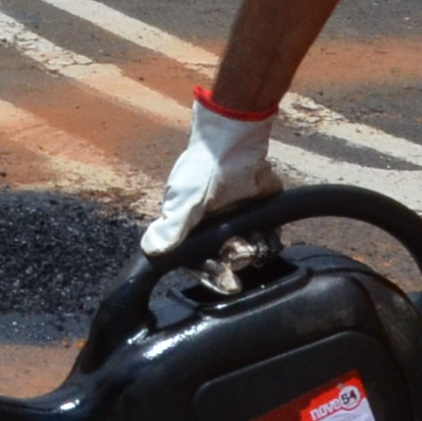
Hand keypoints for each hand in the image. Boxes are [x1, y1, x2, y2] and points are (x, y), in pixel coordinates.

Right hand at [143, 90, 281, 255]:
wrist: (234, 142)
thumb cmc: (202, 167)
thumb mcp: (185, 199)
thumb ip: (172, 227)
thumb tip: (151, 250)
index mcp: (190, 226)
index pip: (196, 259)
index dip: (209, 271)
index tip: (223, 278)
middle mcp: (213, 226)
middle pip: (226, 258)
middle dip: (235, 259)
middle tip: (242, 252)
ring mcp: (237, 219)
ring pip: (248, 248)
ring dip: (255, 250)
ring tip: (256, 242)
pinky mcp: (259, 212)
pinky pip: (268, 235)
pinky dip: (270, 240)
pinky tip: (270, 237)